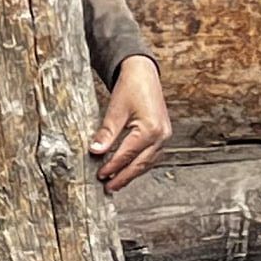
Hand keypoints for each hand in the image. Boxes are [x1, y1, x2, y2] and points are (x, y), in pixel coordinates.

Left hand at [91, 57, 169, 192]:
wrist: (143, 73)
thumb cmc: (130, 87)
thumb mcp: (116, 109)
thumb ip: (107, 132)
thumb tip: (95, 151)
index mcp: (150, 130)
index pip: (127, 155)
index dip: (112, 166)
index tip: (100, 175)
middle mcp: (161, 136)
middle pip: (140, 164)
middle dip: (123, 177)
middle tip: (108, 187)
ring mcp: (165, 137)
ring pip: (147, 162)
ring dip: (132, 173)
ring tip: (116, 182)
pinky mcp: (163, 135)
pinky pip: (151, 156)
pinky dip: (139, 164)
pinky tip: (129, 169)